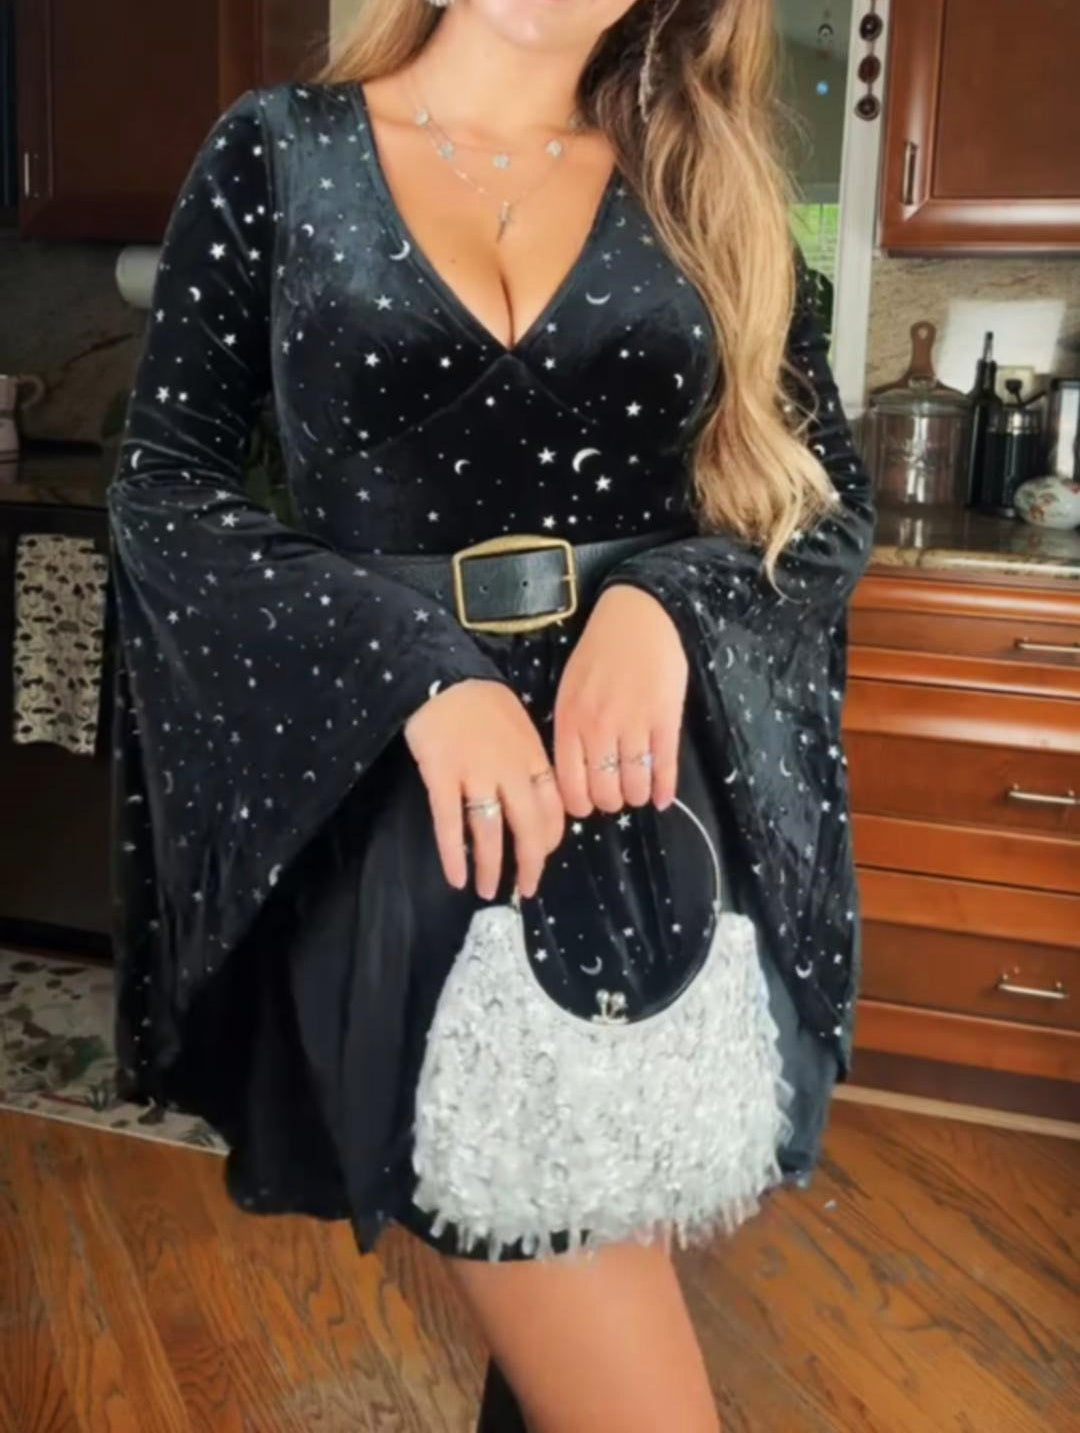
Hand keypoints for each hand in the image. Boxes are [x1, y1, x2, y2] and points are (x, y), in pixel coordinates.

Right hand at [404, 678, 564, 899]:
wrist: (443, 677)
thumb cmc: (482, 701)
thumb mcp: (520, 726)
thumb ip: (529, 762)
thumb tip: (535, 798)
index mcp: (533, 758)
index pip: (552, 809)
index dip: (548, 839)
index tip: (541, 856)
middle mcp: (509, 770)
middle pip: (528, 827)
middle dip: (530, 864)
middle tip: (525, 888)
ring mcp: (475, 775)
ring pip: (490, 832)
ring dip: (491, 867)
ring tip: (487, 890)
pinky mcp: (441, 777)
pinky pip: (450, 824)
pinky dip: (453, 855)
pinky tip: (456, 878)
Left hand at [553, 585, 687, 816]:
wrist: (638, 616)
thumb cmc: (599, 652)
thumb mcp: (569, 689)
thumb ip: (571, 730)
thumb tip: (575, 775)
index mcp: (570, 721)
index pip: (570, 784)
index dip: (580, 805)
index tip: (588, 804)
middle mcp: (599, 727)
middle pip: (604, 792)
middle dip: (611, 801)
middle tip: (616, 794)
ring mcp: (634, 724)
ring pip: (635, 784)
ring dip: (637, 795)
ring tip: (638, 790)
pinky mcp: (666, 719)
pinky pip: (664, 767)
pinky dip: (664, 789)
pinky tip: (663, 798)